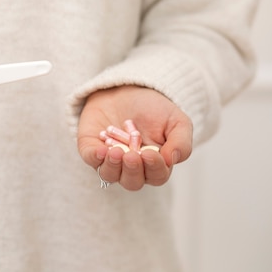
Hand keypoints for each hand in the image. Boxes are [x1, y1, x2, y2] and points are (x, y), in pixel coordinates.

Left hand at [77, 86, 191, 190]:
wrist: (126, 89)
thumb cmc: (153, 108)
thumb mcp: (176, 121)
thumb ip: (181, 142)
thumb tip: (171, 159)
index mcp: (154, 164)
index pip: (156, 176)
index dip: (154, 168)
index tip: (150, 154)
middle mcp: (131, 167)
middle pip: (132, 182)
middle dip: (132, 171)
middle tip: (132, 155)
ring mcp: (109, 160)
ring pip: (110, 176)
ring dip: (113, 167)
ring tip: (116, 151)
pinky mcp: (91, 149)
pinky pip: (91, 160)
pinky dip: (95, 157)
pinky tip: (100, 149)